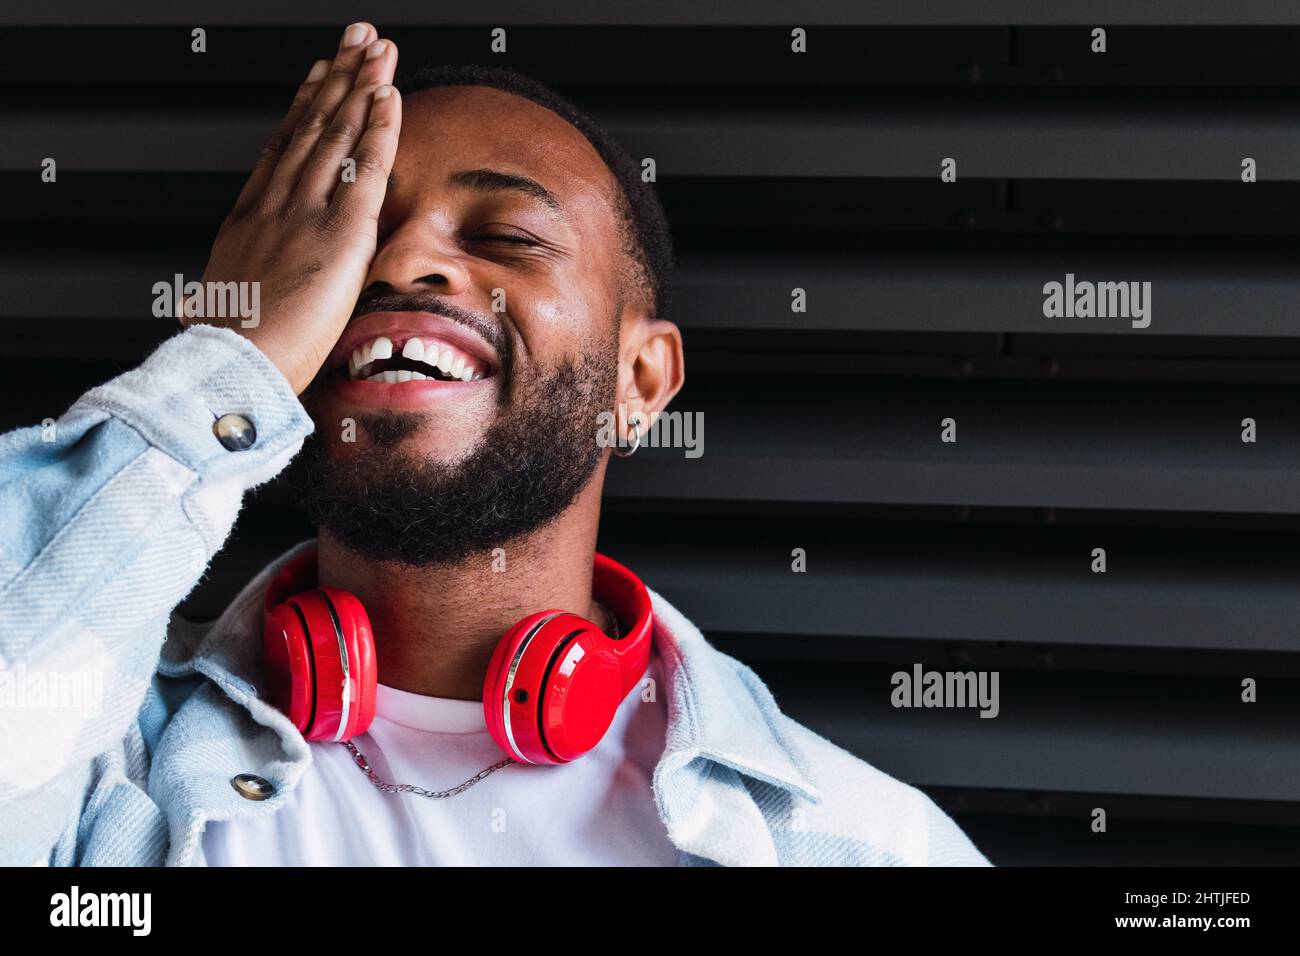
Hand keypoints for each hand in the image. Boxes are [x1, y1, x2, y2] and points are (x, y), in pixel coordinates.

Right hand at [191, 22, 400, 393]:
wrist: (236, 359)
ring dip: (360, 87)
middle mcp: (277, 202)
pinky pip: (366, 168)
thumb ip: (257, 274)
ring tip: (377, 50)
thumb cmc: (237, 345)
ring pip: (338, 134)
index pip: (285, 146)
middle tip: (356, 39)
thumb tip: (259, 280)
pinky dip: (377, 128)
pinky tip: (388, 96)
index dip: (306, 105)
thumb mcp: (236, 296)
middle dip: (338, 77)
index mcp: (251, 217)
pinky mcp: (340, 232)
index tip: (319, 73)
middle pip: (313, 126)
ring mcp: (306, 212)